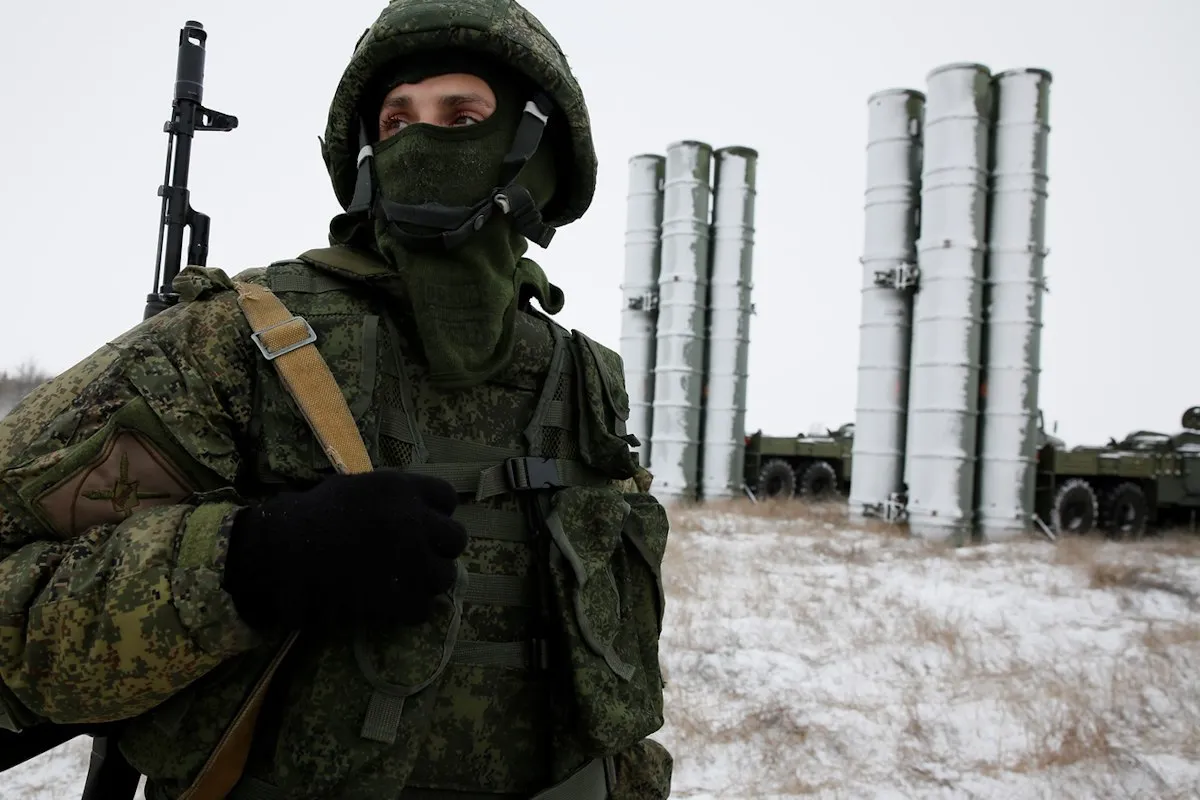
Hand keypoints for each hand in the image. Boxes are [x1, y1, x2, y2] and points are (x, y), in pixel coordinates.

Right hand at [221, 469, 467, 629]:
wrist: (283, 551)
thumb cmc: (312, 516)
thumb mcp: (356, 488)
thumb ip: (391, 498)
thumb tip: (415, 512)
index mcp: (403, 488)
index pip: (447, 497)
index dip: (438, 513)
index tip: (425, 525)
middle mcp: (414, 520)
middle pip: (455, 539)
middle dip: (439, 549)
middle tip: (418, 558)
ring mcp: (410, 559)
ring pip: (445, 576)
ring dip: (427, 581)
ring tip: (403, 583)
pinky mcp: (398, 596)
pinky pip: (423, 608)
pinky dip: (409, 610)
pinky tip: (389, 604)